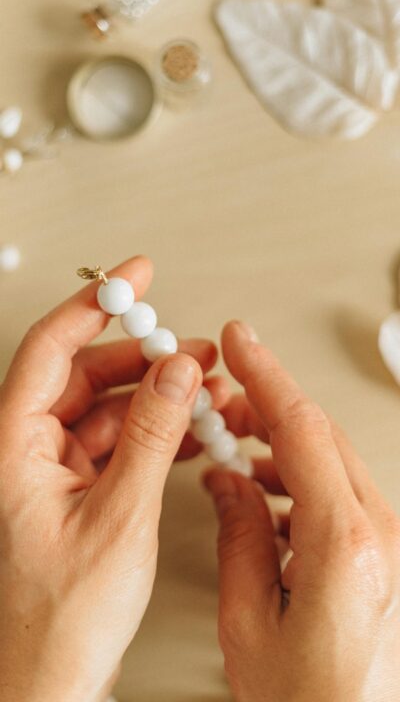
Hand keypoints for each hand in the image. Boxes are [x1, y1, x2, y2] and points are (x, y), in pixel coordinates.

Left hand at [0, 255, 225, 701]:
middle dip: (144, 358)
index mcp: (12, 447)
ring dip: (156, 397)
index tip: (133, 278)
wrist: (48, 682)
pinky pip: (116, 442)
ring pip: (107, 408)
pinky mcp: (74, 489)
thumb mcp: (119, 516)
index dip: (95, 306)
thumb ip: (151, 436)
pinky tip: (190, 430)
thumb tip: (176, 372)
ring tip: (204, 391)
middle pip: (86, 374)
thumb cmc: (59, 619)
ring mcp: (50, 470)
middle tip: (191, 349)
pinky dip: (154, 432)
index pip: (52, 349)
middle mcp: (25, 450)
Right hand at [205, 321, 399, 701]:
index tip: (240, 341)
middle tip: (223, 404)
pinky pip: (340, 494)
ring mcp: (389, 545)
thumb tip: (228, 483)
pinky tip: (265, 499)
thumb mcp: (248, 624)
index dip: (265, 375)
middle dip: (267, 408)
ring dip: (282, 447)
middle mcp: (380, 536)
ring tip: (236, 455)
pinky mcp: (384, 556)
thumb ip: (237, 538)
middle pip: (320, 436)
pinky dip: (299, 482)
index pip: (302, 429)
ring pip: (330, 461)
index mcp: (345, 545)